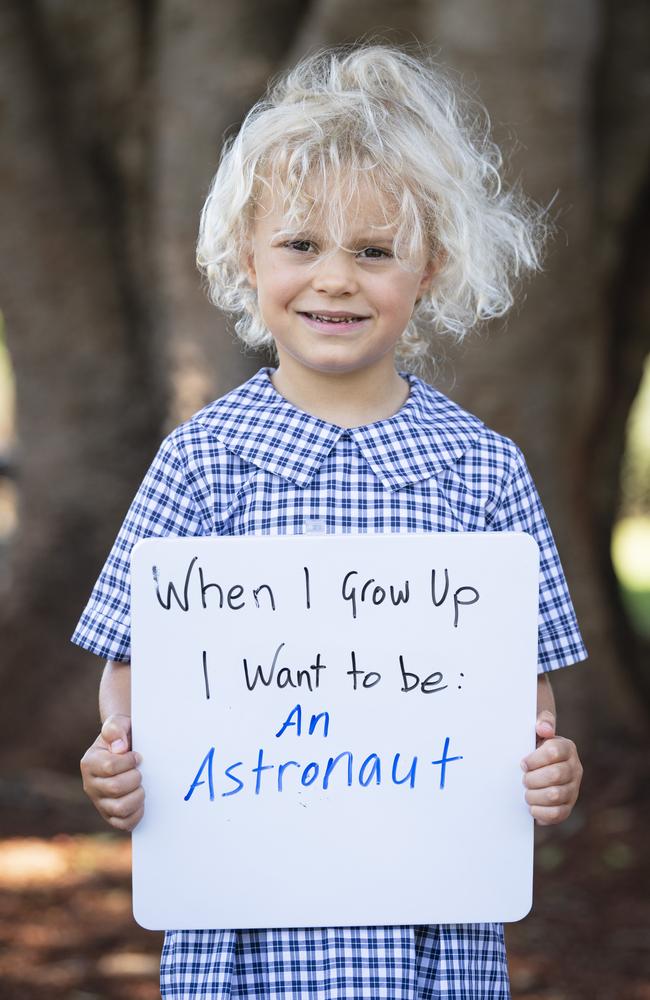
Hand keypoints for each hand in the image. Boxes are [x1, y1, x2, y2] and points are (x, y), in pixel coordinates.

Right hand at [80, 714, 143, 830]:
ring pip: (120, 808)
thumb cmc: (123, 737)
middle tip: (140, 771)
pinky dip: (136, 814)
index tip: (138, 756)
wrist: (127, 750)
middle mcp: (90, 785)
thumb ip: (116, 728)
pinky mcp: (110, 816)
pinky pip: (123, 824)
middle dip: (135, 777)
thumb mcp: (118, 724)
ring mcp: (99, 803)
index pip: (110, 766)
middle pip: (116, 788)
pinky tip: (142, 802)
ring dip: (137, 796)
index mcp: (89, 763)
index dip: (130, 761)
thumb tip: (119, 747)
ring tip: (141, 786)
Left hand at [521, 709, 582, 825]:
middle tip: (524, 779)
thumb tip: (544, 728)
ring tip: (527, 792)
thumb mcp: (537, 730)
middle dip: (533, 778)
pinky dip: (540, 812)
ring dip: (534, 795)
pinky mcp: (568, 807)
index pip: (553, 752)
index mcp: (567, 748)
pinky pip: (557, 814)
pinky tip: (532, 806)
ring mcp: (573, 789)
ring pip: (555, 795)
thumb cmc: (534, 747)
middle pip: (555, 775)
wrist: (537, 768)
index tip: (523, 763)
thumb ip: (542, 722)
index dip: (534, 759)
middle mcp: (574, 768)